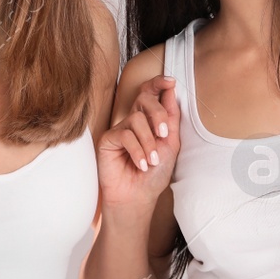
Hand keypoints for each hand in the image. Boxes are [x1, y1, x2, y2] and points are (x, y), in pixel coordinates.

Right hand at [95, 74, 181, 212]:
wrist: (138, 197)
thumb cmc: (155, 174)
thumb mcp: (170, 144)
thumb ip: (171, 118)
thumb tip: (171, 89)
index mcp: (149, 119)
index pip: (150, 93)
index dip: (158, 83)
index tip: (170, 82)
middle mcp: (133, 121)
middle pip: (144, 99)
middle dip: (158, 114)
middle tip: (165, 134)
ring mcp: (120, 129)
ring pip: (136, 119)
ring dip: (148, 141)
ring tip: (152, 160)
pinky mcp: (108, 140)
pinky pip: (125, 135)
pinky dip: (137, 151)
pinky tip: (141, 165)